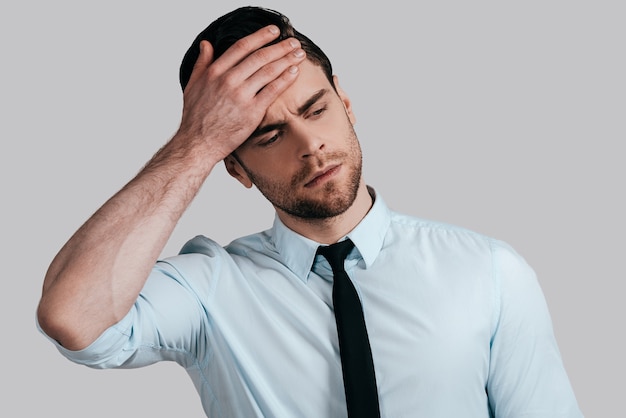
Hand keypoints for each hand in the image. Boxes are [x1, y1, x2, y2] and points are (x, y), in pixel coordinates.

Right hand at [177, 25, 305, 161]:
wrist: (198, 143)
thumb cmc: (195, 117)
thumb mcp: (192, 85)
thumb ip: (201, 63)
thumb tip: (206, 44)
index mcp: (214, 72)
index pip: (242, 47)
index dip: (260, 36)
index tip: (274, 31)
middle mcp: (228, 81)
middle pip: (259, 57)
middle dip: (279, 47)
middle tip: (293, 41)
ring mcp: (241, 96)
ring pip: (268, 71)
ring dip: (286, 60)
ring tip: (298, 54)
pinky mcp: (252, 111)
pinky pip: (272, 90)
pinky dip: (285, 79)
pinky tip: (294, 72)